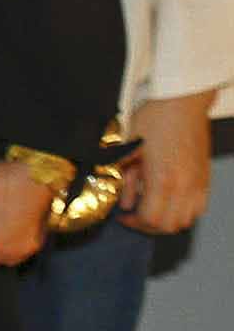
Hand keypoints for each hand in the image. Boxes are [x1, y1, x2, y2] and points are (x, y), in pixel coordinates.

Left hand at [120, 93, 214, 235]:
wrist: (181, 103)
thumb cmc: (154, 121)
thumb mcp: (130, 150)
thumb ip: (127, 180)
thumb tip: (126, 202)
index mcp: (163, 180)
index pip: (151, 220)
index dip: (134, 223)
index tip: (124, 217)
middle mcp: (185, 186)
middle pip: (170, 226)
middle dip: (149, 227)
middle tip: (136, 217)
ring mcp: (199, 183)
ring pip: (187, 220)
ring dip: (168, 221)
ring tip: (152, 211)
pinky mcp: (206, 178)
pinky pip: (200, 207)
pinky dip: (185, 212)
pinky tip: (171, 202)